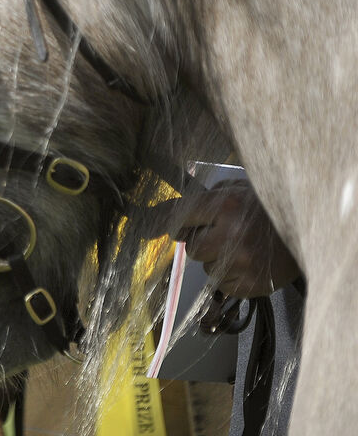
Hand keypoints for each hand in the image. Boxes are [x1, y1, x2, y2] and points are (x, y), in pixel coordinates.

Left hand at [149, 181, 299, 297]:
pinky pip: (223, 286)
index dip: (174, 224)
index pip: (180, 218)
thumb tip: (162, 216)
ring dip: (219, 262)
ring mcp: (243, 262)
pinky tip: (249, 265)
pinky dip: (231, 278)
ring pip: (208, 269)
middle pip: (193, 249)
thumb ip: (203, 200)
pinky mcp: (253, 284)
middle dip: (204, 242)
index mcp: (226, 206)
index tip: (167, 229)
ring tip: (242, 250)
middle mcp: (232, 234)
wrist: (314, 230)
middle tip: (225, 236)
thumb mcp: (236, 190)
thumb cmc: (267, 207)